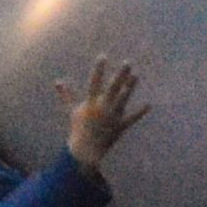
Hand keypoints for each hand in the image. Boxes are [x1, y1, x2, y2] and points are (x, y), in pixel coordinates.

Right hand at [59, 55, 144, 170]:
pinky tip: (148, 104)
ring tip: (136, 75)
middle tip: (128, 62)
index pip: (94, 83)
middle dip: (120, 75)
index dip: (99, 70)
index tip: (103, 57)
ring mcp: (112, 117)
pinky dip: (140, 112)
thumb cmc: (78, 128)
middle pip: (112, 89)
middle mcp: (102, 108)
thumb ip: (66, 95)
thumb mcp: (72, 110)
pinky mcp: (120, 126)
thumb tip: (57, 82)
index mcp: (90, 103)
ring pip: (123, 99)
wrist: (85, 149)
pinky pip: (131, 118)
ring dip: (130, 88)